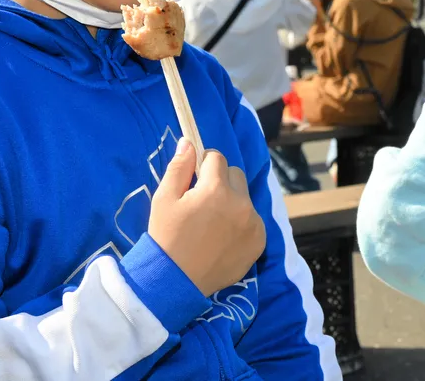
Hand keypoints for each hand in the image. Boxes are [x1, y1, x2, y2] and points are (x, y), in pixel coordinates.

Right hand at [148, 138, 266, 295]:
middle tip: (202, 203)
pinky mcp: (260, 241)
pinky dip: (242, 223)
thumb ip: (179, 167)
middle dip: (220, 181)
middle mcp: (241, 203)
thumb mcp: (164, 199)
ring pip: (245, 198)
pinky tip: (223, 238)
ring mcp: (253, 223)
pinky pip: (253, 220)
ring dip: (232, 203)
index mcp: (216, 189)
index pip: (216, 158)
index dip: (203, 166)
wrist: (176, 281)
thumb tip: (189, 142)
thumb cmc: (166, 236)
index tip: (194, 180)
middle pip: (235, 175)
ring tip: (212, 224)